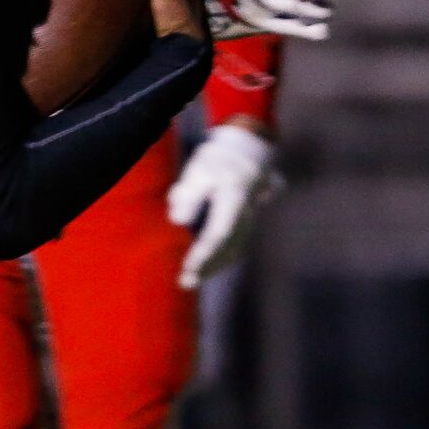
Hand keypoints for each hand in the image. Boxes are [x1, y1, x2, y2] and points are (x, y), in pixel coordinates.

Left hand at [166, 121, 281, 288]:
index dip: (203, 253)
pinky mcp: (248, 219)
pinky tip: (207, 269)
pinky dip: (223, 257)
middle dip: (208, 266)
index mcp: (235, 197)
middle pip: (229, 246)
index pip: (219, 233)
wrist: (247, 146)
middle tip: (185, 282)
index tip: (187, 268)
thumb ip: (188, 194)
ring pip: (236, 247)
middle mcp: (247, 211)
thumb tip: (178, 221)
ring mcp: (251, 216)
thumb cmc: (217, 158)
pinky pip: (238, 243)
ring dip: (215, 265)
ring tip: (192, 280)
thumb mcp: (198, 170)